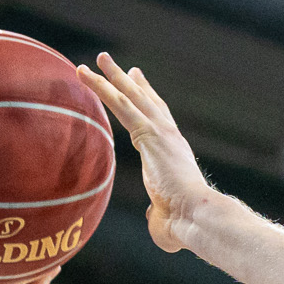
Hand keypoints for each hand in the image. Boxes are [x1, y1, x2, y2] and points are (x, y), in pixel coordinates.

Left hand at [77, 55, 210, 253]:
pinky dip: (103, 88)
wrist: (197, 215)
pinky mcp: (150, 134)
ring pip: (131, 97)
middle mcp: (169, 136)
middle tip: (116, 64)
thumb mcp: (168, 217)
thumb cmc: (185, 224)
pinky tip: (86, 75)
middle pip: (146, 101)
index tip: (138, 83)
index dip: (147, 100)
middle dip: (130, 81)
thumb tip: (155, 222)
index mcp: (173, 152)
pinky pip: (121, 105)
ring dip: (113, 77)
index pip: (157, 119)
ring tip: (98, 59)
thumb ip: (159, 215)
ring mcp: (161, 132)